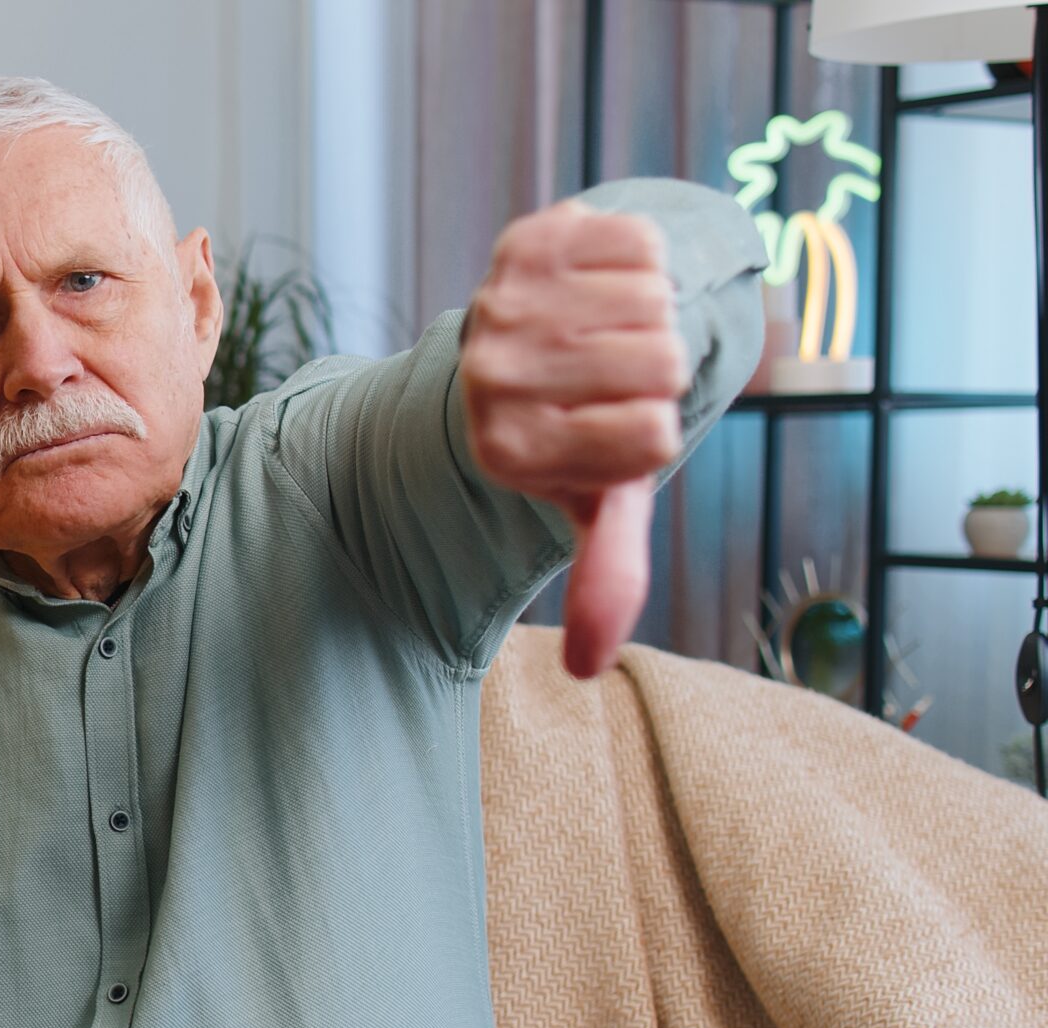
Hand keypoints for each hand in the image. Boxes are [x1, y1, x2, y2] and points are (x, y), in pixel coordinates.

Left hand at [462, 199, 688, 678]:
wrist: (538, 327)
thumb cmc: (580, 420)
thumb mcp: (600, 496)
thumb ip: (606, 572)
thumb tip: (591, 669)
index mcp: (505, 451)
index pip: (652, 439)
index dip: (656, 429)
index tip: (615, 425)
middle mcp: (487, 378)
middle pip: (661, 365)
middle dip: (660, 369)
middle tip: (616, 372)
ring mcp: (499, 303)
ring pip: (655, 303)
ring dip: (653, 314)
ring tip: (608, 330)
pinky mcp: (525, 238)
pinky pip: (640, 245)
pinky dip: (640, 262)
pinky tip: (601, 282)